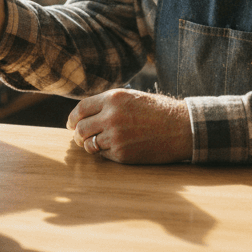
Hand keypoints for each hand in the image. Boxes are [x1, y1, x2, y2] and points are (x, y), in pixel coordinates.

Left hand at [67, 88, 192, 164]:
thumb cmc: (157, 110)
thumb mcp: (131, 97)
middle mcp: (111, 116)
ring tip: (95, 143)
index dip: (72, 118)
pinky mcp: (122, 154)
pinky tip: (115, 148)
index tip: (71, 123)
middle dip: (77, 134)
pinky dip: (105, 153)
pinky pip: (103, 155)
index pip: (81, 108)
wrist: (180, 127)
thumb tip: (85, 115)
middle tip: (80, 137)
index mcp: (113, 98)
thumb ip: (108, 104)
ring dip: (89, 145)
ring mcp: (116, 137)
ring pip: (89, 144)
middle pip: (80, 128)